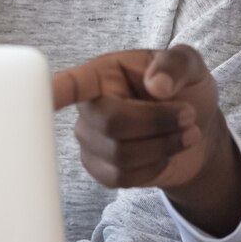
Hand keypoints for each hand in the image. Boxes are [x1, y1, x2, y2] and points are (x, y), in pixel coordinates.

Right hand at [51, 45, 240, 234]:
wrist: (196, 132)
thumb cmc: (186, 92)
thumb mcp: (191, 66)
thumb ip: (176, 64)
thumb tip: (156, 85)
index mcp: (103, 74)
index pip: (73, 84)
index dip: (56, 91)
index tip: (44, 94)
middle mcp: (90, 106)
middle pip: (111, 122)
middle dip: (157, 123)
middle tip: (189, 116)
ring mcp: (91, 139)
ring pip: (120, 154)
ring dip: (163, 146)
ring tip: (187, 134)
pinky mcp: (99, 168)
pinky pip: (122, 177)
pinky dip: (155, 167)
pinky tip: (166, 153)